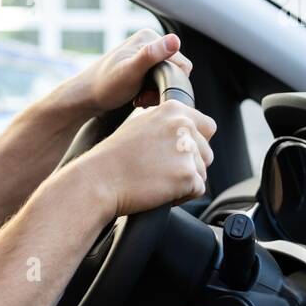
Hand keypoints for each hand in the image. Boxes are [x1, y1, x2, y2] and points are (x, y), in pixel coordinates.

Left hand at [60, 28, 193, 114]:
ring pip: (167, 77)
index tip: (149, 94)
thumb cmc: (104, 87)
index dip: (169, 83)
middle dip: (161, 88)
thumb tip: (174, 40)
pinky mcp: (141, 65)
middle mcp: (148, 42)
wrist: (85, 97)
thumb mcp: (130, 72)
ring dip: (156, 92)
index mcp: (149, 37)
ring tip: (139, 99)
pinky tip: (138, 98)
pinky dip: (151, 92)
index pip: (180, 63)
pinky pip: (157, 80)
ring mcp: (144, 53)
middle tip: (142, 99)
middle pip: (174, 70)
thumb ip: (151, 56)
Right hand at [85, 100, 216, 216]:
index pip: (207, 127)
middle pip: (206, 152)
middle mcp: (183, 125)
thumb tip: (190, 134)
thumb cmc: (113, 158)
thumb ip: (168, 125)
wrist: (98, 180)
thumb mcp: (142, 126)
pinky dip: (181, 196)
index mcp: (173, 109)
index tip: (173, 154)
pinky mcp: (187, 175)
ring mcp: (186, 150)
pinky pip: (197, 190)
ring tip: (155, 180)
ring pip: (202, 172)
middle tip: (159, 170)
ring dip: (184, 181)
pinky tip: (157, 190)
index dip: (194, 144)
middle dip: (189, 165)